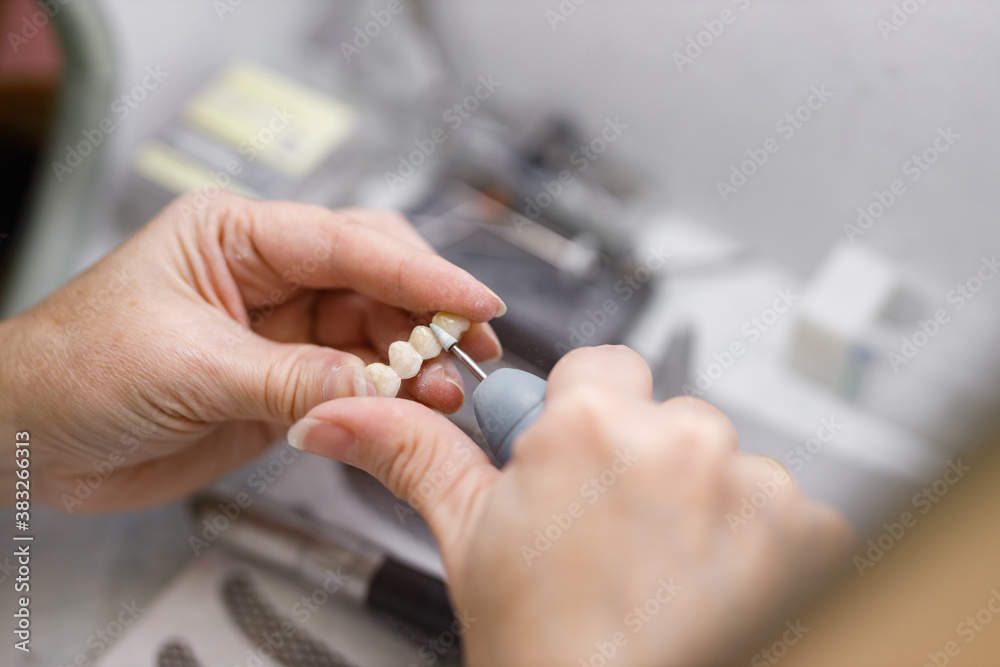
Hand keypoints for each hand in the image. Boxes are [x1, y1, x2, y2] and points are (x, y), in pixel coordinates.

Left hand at [0, 192, 502, 511]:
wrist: (29, 442)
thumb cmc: (76, 371)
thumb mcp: (189, 366)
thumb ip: (291, 378)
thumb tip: (380, 388)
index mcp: (237, 234)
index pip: (347, 243)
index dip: (420, 271)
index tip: (475, 300)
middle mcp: (269, 276)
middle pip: (375, 281)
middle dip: (429, 314)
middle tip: (474, 349)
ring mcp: (282, 332)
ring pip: (373, 335)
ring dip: (415, 362)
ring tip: (448, 390)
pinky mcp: (285, 384)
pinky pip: (353, 384)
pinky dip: (387, 398)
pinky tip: (413, 408)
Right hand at [290, 346, 853, 665]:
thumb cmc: (548, 650)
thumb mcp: (469, 540)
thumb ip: (412, 456)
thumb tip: (341, 416)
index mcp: (593, 424)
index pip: (601, 366)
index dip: (585, 415)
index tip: (577, 459)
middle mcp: (683, 438)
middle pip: (665, 415)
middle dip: (642, 461)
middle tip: (612, 534)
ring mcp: (754, 483)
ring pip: (725, 462)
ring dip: (702, 503)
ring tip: (663, 573)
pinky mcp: (810, 531)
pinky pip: (786, 510)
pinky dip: (757, 542)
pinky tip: (713, 586)